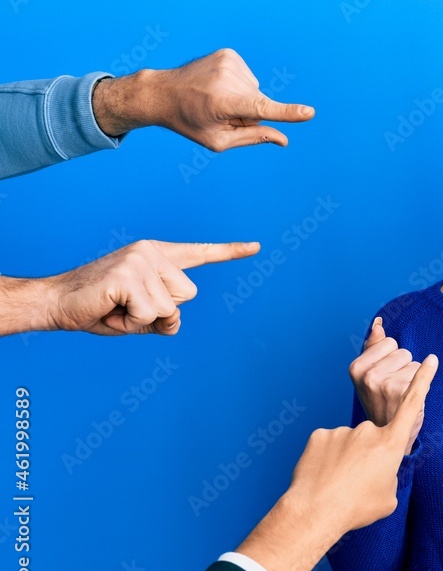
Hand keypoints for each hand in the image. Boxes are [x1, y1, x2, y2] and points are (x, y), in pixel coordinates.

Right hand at [48, 239, 257, 334]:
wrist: (57, 303)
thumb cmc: (100, 309)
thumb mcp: (141, 314)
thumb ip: (165, 315)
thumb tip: (175, 319)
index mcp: (156, 256)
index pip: (199, 253)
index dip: (229, 252)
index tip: (256, 247)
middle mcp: (151, 252)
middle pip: (188, 295)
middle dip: (161, 312)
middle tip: (126, 307)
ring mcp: (139, 261)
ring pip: (170, 308)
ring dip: (143, 319)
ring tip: (116, 307)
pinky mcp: (128, 275)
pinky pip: (151, 314)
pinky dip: (131, 323)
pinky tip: (111, 309)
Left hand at [93, 48, 314, 149]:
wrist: (162, 92)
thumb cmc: (190, 121)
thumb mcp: (217, 141)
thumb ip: (253, 138)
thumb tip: (284, 139)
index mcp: (221, 103)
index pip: (261, 110)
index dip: (287, 113)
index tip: (309, 113)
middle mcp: (226, 79)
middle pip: (259, 104)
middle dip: (249, 114)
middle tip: (222, 115)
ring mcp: (228, 62)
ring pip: (255, 91)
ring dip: (243, 100)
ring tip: (217, 100)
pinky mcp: (229, 54)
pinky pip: (249, 78)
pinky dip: (239, 86)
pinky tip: (218, 87)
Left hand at [237, 355, 438, 570]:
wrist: (315, 511)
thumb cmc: (356, 508)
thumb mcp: (388, 497)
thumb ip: (390, 475)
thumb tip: (382, 469)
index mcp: (390, 445)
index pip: (412, 406)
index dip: (423, 382)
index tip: (431, 360)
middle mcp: (368, 431)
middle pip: (373, 438)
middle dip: (368, 455)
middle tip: (357, 481)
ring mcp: (342, 431)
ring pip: (349, 442)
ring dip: (346, 459)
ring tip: (338, 482)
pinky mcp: (320, 435)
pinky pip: (328, 443)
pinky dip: (327, 457)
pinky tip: (323, 475)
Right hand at [348, 317, 422, 453]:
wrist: (389, 438)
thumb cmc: (382, 404)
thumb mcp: (370, 375)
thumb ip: (374, 347)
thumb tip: (379, 323)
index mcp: (356, 368)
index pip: (389, 343)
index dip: (391, 359)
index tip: (384, 379)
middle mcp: (368, 376)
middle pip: (403, 352)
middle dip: (402, 369)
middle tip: (394, 391)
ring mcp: (385, 385)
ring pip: (414, 364)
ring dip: (413, 379)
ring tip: (402, 397)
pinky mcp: (403, 393)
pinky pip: (423, 371)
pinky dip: (429, 371)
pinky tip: (432, 363)